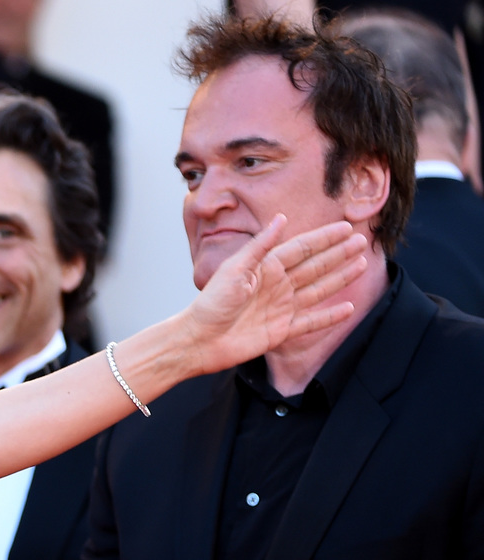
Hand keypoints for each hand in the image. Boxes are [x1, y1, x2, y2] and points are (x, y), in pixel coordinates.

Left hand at [181, 215, 368, 371]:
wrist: (199, 341)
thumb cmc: (211, 304)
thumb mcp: (234, 270)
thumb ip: (259, 246)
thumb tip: (280, 218)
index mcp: (265, 268)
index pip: (301, 248)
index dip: (324, 238)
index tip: (346, 227)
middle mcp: (276, 286)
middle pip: (315, 266)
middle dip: (338, 254)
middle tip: (362, 240)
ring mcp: (281, 308)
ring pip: (318, 290)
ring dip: (339, 278)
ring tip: (361, 264)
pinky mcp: (281, 330)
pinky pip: (311, 322)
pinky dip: (330, 316)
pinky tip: (348, 308)